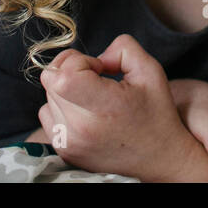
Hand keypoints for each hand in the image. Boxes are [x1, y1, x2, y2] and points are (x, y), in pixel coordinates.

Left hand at [37, 35, 207, 181]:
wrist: (160, 159)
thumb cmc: (156, 113)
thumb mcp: (150, 70)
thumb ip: (122, 48)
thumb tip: (96, 57)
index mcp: (105, 107)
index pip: (63, 75)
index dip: (79, 61)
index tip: (101, 69)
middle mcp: (81, 129)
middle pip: (51, 80)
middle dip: (71, 69)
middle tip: (97, 79)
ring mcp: (70, 143)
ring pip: (48, 96)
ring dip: (66, 88)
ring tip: (94, 98)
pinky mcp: (64, 150)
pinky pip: (47, 114)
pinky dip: (61, 107)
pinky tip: (86, 112)